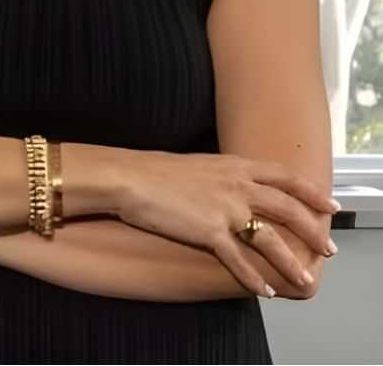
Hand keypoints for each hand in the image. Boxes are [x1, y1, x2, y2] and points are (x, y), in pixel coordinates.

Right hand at [86, 146, 338, 297]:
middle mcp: (237, 186)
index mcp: (234, 166)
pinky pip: (239, 260)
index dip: (311, 192)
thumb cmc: (152, 171)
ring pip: (271, 240)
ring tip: (304, 279)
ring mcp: (225, 209)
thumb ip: (220, 176)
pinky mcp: (209, 231)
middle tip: (328, 249)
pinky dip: (254, 279)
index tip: (330, 205)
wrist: (127, 178)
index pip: (286, 177)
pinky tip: (264, 291)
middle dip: (313, 231)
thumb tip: (230, 188)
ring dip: (291, 263)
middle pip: (288, 209)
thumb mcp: (196, 165)